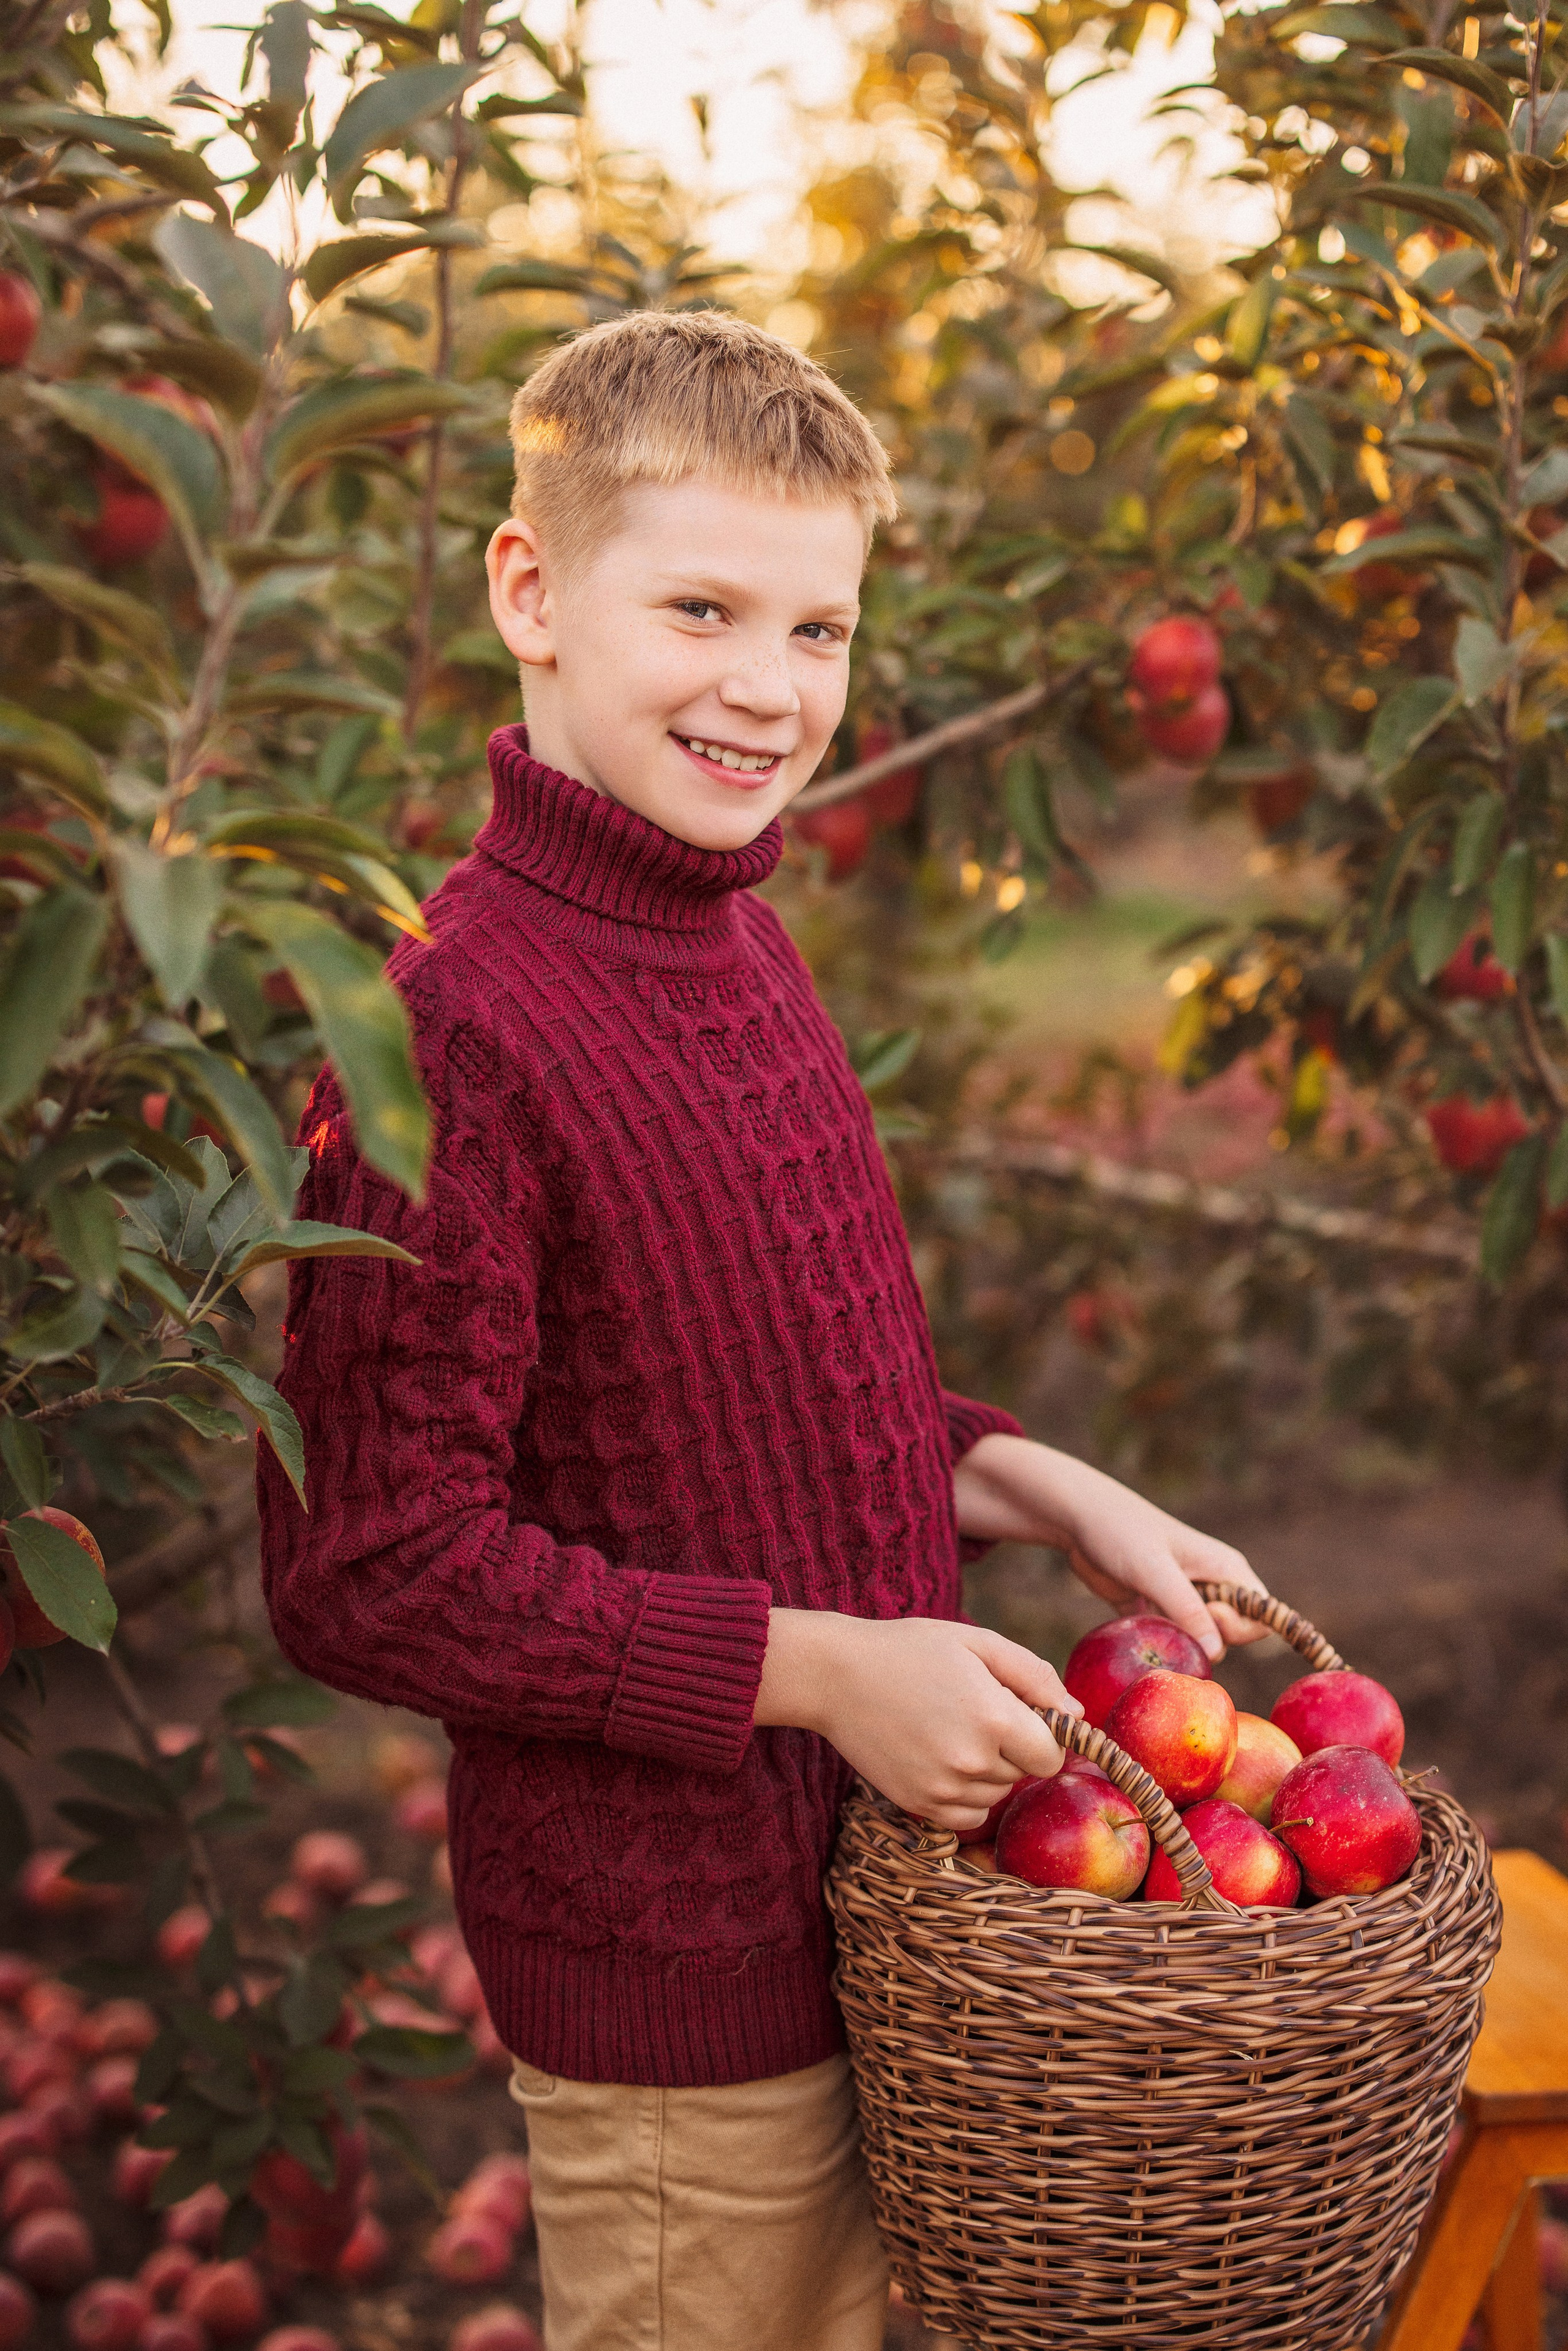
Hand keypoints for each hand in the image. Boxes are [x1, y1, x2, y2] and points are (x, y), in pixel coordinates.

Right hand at [754, 1609, 1077, 1830]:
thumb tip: (1075, 1715)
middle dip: (1010, 1747)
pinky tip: (940, 1759)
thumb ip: (1034, 1676)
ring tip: (949, 1730)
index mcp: (994, 1718)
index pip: (1052, 1755)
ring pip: (995, 1795)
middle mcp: (972, 1762)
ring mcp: (943, 1789)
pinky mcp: (919, 1805)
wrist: (836, 1676)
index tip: (1019, 1715)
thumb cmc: (911, 1650)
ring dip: (987, 1771)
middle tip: (970, 1710)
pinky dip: (965, 1796)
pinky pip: (968, 1817)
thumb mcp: (977, 1643)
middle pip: (1022, 1774)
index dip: (1042, 1735)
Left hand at [951, 1434, 1270, 1659]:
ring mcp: (1182, 1597)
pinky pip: (1169, 1640)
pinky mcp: (1155, 1608)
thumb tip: (1217, 1652)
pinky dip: (1159, 1647)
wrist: (1075, 1518)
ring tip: (1153, 1632)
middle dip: (1207, 1642)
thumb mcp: (1155, 1571)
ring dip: (1181, 1647)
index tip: (1207, 1616)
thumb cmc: (1120, 1532)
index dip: (1239, 1628)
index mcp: (1225, 1568)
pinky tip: (1141, 1641)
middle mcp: (1210, 1584)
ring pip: (1199, 1639)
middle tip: (1173, 1624)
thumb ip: (1188, 1610)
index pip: (1260, 1616)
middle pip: (1230, 1634)